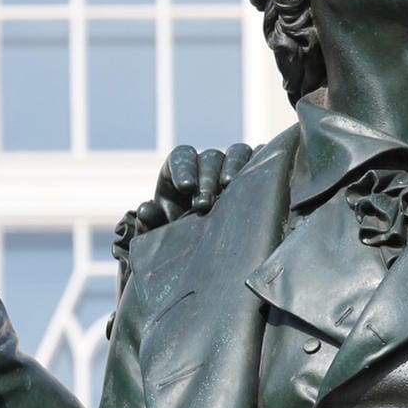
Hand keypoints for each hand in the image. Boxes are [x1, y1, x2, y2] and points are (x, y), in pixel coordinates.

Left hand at [136, 143, 253, 229]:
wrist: (207, 254)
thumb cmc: (181, 239)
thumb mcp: (162, 233)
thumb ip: (150, 222)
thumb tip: (146, 209)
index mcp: (180, 172)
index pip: (182, 157)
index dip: (183, 168)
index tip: (185, 188)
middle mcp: (208, 166)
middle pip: (210, 158)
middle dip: (207, 178)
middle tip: (204, 204)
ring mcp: (234, 168)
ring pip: (237, 152)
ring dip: (235, 166)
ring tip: (229, 188)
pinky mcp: (256, 173)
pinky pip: (262, 157)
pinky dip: (261, 162)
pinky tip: (258, 183)